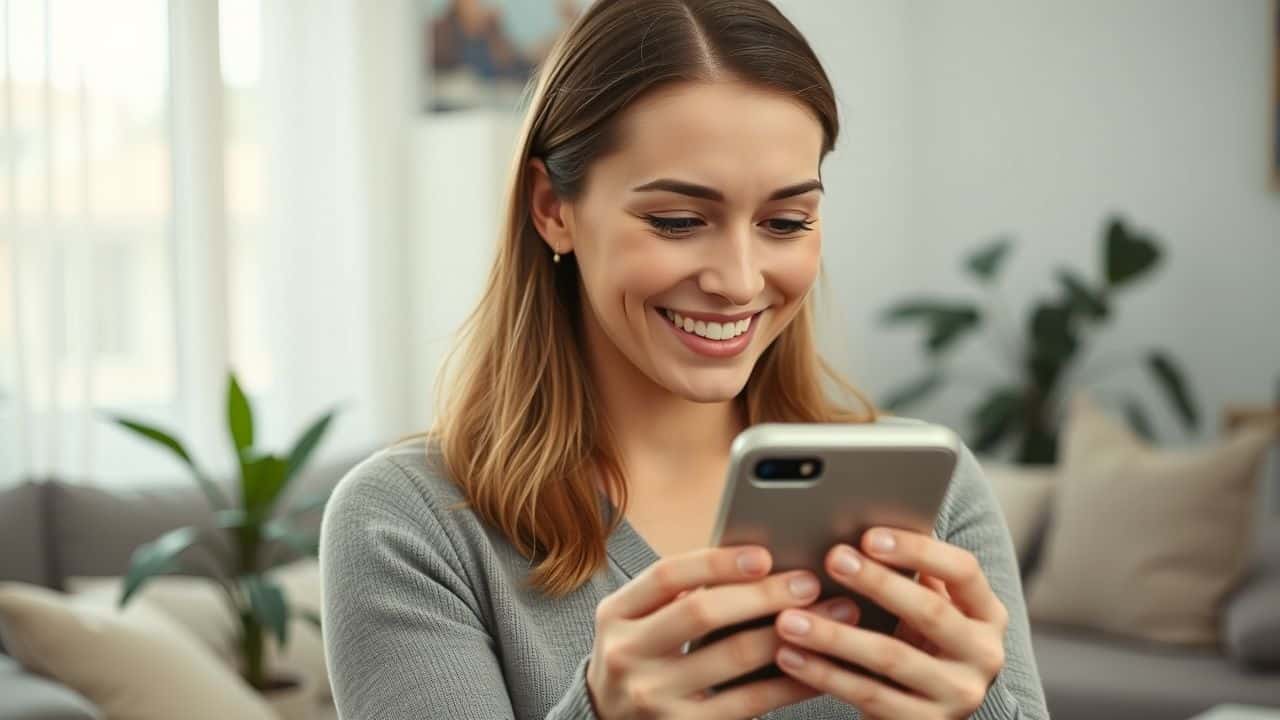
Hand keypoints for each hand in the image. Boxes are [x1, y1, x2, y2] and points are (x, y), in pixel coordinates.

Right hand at [585, 545, 855, 718]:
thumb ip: (678, 593)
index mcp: (615, 614)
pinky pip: (749, 703)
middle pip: (702, 613)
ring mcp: (653, 697)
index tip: (764, 555)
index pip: (667, 576)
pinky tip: (817, 666)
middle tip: (809, 583)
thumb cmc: (641, 657)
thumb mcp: (638, 621)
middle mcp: (626, 655)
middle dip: (762, 595)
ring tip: (831, 617)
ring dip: (789, 634)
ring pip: (733, 659)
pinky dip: (788, 682)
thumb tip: (759, 561)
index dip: (717, 563)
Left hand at [771, 528, 1008, 719]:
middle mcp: (984, 656)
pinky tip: (790, 656)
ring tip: (789, 617)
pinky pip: (869, 696)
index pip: (963, 570)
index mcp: (987, 614)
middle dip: (877, 582)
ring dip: (834, 634)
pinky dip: (825, 674)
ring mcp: (958, 696)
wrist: (923, 715)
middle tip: (832, 558)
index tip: (869, 535)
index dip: (917, 550)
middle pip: (930, 611)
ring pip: (891, 657)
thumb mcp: (923, 610)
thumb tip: (859, 521)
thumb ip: (908, 575)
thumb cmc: (915, 643)